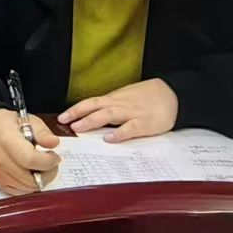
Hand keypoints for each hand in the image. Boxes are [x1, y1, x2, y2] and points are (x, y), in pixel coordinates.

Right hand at [0, 108, 60, 195]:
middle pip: (31, 179)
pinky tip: (30, 174)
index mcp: (7, 140)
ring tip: (40, 167)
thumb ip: (43, 132)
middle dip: (48, 173)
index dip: (48, 161)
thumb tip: (54, 142)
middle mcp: (0, 159)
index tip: (54, 156)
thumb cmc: (10, 124)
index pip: (31, 160)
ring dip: (40, 180)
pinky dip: (29, 186)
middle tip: (50, 162)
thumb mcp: (29, 121)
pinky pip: (20, 192)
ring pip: (28, 188)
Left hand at [59, 78, 177, 141]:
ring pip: (108, 115)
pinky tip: (110, 138)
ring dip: (92, 121)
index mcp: (114, 100)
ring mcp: (132, 113)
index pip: (90, 103)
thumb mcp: (125, 99)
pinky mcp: (145, 123)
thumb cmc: (146, 98)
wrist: (172, 94)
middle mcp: (119, 105)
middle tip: (64, 122)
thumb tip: (91, 119)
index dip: (75, 109)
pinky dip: (120, 133)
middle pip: (95, 107)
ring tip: (78, 128)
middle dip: (78, 114)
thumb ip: (110, 108)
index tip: (61, 117)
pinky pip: (130, 128)